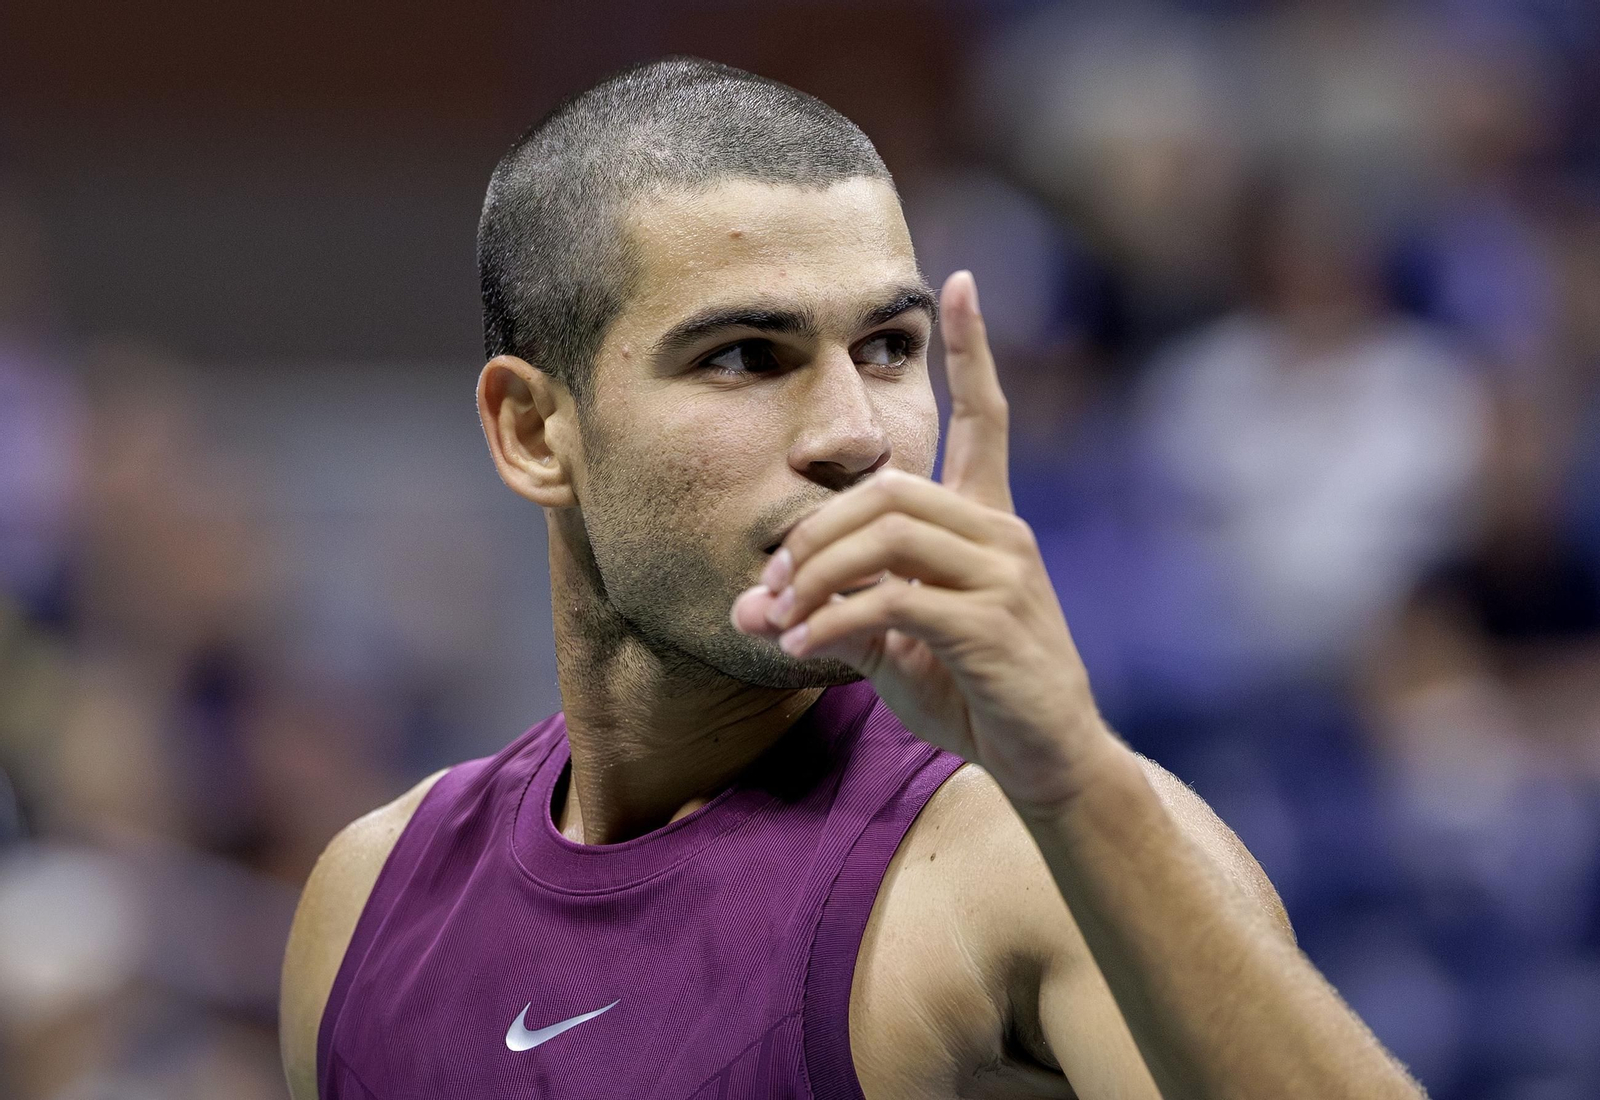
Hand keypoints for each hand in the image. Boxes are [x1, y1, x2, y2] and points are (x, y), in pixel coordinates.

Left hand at [732, 270, 1113, 814]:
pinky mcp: (993, 626)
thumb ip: (830, 614)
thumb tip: (746, 606)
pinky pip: (893, 599)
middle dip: (813, 531)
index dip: (974, 352)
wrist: (1047, 762)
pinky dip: (834, 619)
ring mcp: (1004, 577)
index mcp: (987, 523)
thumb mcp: (892, 649)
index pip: (988, 418)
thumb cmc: (972, 696)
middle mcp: (1002, 535)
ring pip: (887, 533)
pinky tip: (804, 646)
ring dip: (815, 574)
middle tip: (768, 584)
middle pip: (888, 487)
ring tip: (778, 618)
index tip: (960, 283)